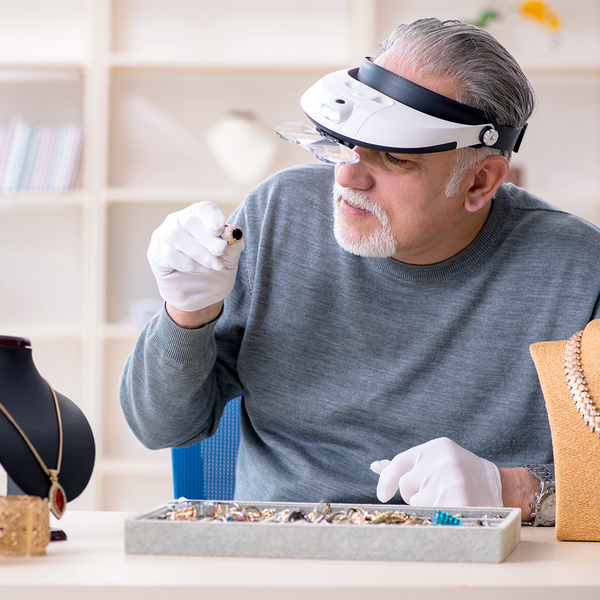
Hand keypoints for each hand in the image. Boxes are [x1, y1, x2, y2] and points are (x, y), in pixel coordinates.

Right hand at [147, 202, 243, 311]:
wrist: (201, 295)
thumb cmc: (215, 271)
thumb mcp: (230, 259)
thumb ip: (233, 245)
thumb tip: (233, 234)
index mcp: (199, 217)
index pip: (204, 209)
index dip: (212, 217)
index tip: (220, 230)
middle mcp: (178, 221)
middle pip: (190, 221)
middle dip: (208, 238)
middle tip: (220, 251)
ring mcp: (164, 235)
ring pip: (177, 236)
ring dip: (199, 253)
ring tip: (214, 266)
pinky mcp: (155, 253)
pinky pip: (169, 254)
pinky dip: (188, 264)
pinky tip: (200, 270)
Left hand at [370, 437, 502, 506]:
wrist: (504, 488)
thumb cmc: (465, 475)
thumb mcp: (441, 460)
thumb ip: (413, 465)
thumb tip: (377, 466)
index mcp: (436, 448)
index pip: (399, 463)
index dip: (386, 480)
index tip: (382, 494)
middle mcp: (441, 461)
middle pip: (406, 486)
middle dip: (416, 494)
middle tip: (438, 492)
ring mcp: (449, 481)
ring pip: (418, 504)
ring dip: (429, 507)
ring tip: (449, 500)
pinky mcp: (458, 502)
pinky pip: (432, 516)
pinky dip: (438, 518)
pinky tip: (453, 511)